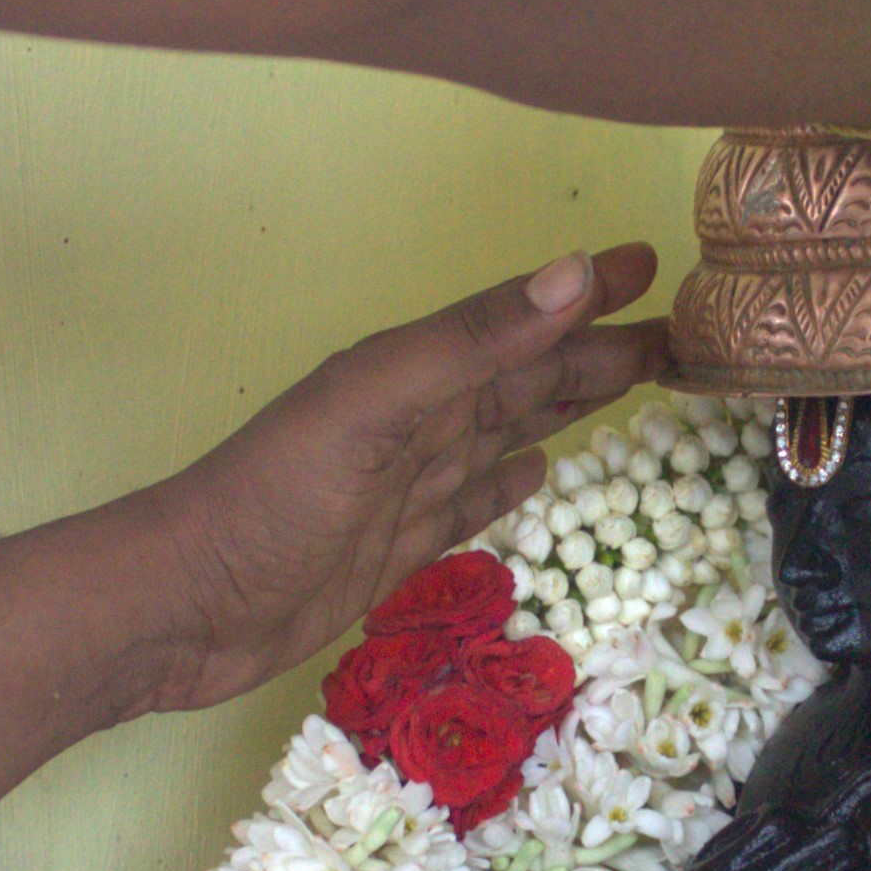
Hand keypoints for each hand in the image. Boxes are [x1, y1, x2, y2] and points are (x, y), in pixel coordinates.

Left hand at [124, 245, 666, 715]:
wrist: (187, 606)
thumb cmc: (269, 502)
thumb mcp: (372, 406)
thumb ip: (470, 342)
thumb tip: (574, 277)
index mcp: (411, 373)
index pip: (520, 321)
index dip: (585, 294)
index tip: (652, 263)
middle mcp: (415, 419)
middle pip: (526, 375)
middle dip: (600, 351)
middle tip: (683, 338)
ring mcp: (406, 483)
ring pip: (506, 428)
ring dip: (567, 403)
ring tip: (631, 385)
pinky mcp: (397, 545)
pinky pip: (470, 501)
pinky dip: (508, 482)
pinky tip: (538, 471)